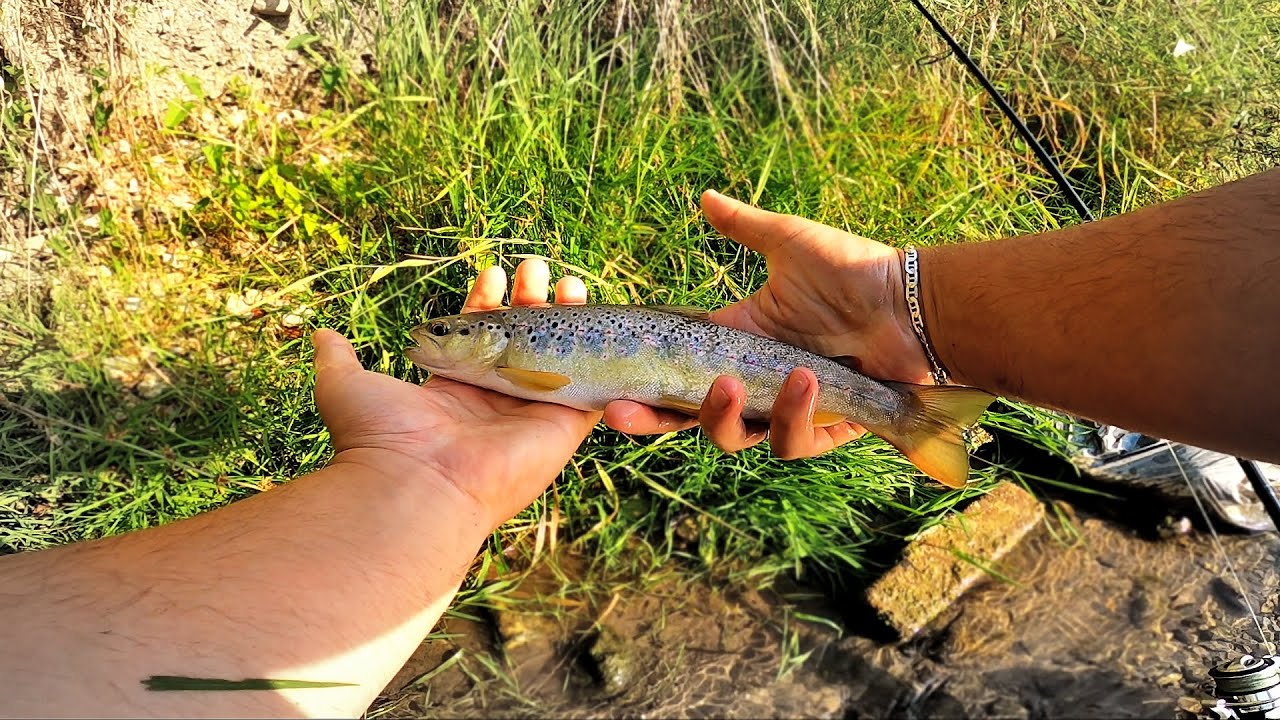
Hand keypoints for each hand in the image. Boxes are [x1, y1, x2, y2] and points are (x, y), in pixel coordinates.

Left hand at [312, 259, 599, 529]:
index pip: (478, 336)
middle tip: (536, 268)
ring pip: (558, 358)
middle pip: (522, 340)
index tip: (490, 273)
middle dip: (530, 301)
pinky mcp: (561, 427)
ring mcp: (529, 414)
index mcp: (453, 389)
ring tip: (571, 282)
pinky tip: (605, 323)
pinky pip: (590, 388)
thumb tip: (319, 334)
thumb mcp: (346, 384)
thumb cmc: (379, 438)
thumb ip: (337, 358)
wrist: (415, 486)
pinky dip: (599, 359)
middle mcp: (494, 402)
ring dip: (568, 320)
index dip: (486, 302)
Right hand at [604, 189, 930, 459]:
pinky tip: (803, 380)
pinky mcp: (822, 429)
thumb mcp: (789, 242)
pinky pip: (790, 441)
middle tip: (621, 414)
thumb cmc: (852, 270)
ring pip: (734, 438)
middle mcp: (752, 384)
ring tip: (732, 384)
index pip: (674, 377)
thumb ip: (742, 226)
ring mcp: (784, 410)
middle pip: (688, 419)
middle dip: (650, 423)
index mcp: (734, 346)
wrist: (910, 302)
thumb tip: (704, 196)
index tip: (606, 393)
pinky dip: (791, 416)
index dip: (640, 392)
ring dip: (724, 416)